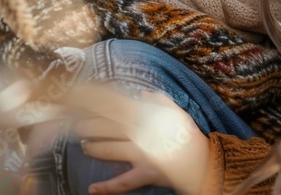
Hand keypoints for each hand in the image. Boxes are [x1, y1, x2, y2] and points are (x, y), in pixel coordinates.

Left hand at [74, 90, 209, 194]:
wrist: (203, 163)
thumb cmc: (190, 136)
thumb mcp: (178, 113)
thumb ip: (161, 101)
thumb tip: (143, 95)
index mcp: (148, 117)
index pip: (117, 106)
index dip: (99, 102)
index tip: (84, 99)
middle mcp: (141, 134)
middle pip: (108, 127)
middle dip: (90, 125)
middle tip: (77, 125)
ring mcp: (141, 154)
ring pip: (111, 150)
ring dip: (95, 148)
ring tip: (85, 146)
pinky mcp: (145, 174)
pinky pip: (123, 182)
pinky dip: (107, 187)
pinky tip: (92, 189)